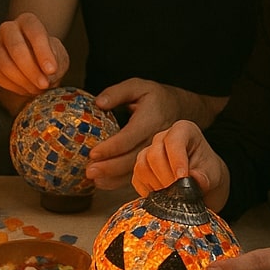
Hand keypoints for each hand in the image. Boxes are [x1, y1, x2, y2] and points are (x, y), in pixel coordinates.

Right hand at [0, 12, 68, 99]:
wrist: (36, 68)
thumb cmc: (48, 58)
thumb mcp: (59, 57)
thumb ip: (55, 61)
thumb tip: (47, 71)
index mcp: (27, 21)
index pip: (34, 33)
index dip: (43, 52)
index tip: (51, 69)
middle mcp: (8, 29)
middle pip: (16, 48)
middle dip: (31, 70)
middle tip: (44, 84)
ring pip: (5, 65)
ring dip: (23, 81)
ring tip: (37, 88)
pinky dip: (14, 87)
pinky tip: (26, 88)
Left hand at [86, 79, 205, 189]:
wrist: (180, 108)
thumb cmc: (154, 97)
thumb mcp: (137, 86)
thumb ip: (118, 92)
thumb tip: (100, 103)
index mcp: (151, 120)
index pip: (129, 137)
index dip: (111, 147)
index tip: (92, 153)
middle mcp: (156, 139)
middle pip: (133, 158)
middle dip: (110, 167)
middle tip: (89, 171)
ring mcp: (158, 152)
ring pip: (136, 170)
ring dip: (114, 178)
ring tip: (94, 180)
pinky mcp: (155, 160)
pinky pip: (139, 174)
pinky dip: (121, 181)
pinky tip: (104, 183)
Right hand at [131, 119, 229, 211]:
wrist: (201, 184)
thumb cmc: (208, 174)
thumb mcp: (214, 175)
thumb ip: (205, 177)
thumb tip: (195, 179)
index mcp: (183, 131)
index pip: (174, 141)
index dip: (177, 160)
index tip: (183, 178)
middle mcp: (161, 138)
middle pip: (154, 155)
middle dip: (166, 178)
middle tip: (179, 194)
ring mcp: (147, 152)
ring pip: (142, 167)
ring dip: (157, 186)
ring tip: (173, 197)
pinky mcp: (140, 169)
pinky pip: (137, 180)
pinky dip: (148, 192)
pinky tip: (163, 198)